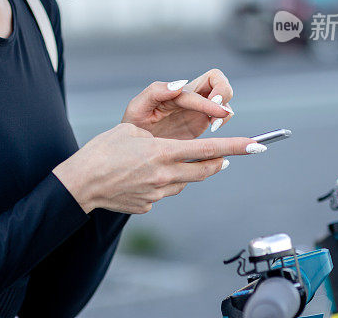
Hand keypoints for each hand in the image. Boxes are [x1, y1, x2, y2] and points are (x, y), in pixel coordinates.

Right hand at [53, 122, 255, 213]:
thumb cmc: (102, 150)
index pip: (208, 149)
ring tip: (171, 162)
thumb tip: (178, 152)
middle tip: (226, 156)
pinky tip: (143, 177)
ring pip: (185, 182)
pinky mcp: (148, 206)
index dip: (236, 146)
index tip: (257, 145)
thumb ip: (161, 139)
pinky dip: (163, 183)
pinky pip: (165, 192)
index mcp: (162, 152)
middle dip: (219, 161)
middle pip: (205, 170)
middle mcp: (165, 174)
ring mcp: (157, 193)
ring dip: (188, 172)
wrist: (80, 183)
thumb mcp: (132, 130)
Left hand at [121, 69, 234, 138]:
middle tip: (219, 114)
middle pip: (217, 79)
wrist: (134, 148)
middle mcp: (188, 97)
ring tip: (214, 126)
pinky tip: (213, 133)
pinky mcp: (201, 123)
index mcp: (174, 92)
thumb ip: (156, 91)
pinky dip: (224, 121)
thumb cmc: (133, 125)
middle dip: (224, 92)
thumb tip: (180, 83)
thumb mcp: (137, 107)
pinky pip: (221, 116)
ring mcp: (196, 109)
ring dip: (225, 110)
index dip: (210, 100)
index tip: (216, 114)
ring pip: (223, 98)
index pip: (199, 89)